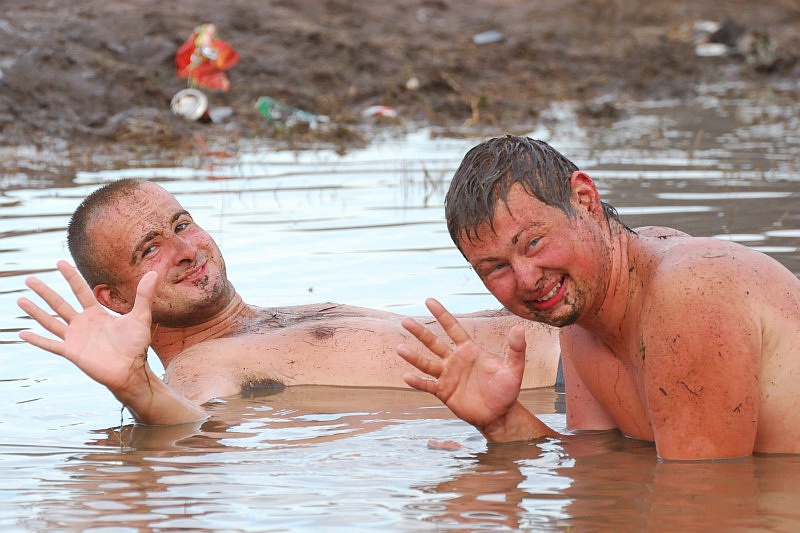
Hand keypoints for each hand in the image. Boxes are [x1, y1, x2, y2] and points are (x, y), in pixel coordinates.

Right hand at [17, 260, 155, 394]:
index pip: (80, 290)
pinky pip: (50, 344)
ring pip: (51, 321)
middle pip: (60, 304)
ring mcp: (75, 338)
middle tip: (29, 278)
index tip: (59, 262)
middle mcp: (83, 324)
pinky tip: (22, 333)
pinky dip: (37, 339)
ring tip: (20, 300)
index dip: (70, 276)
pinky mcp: (72, 352)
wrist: (132, 370)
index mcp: (97, 314)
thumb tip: (154, 273)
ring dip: (36, 311)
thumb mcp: (140, 317)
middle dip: (45, 291)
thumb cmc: (136, 345)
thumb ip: (144, 295)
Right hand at [397, 298, 526, 429]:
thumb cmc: (507, 389)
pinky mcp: (444, 392)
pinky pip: (428, 385)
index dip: (441, 314)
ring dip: (414, 356)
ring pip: (427, 363)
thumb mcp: (514, 368)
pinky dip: (417, 381)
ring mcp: (448, 376)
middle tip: (406, 321)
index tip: (429, 300)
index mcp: (469, 350)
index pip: (453, 328)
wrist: (499, 414)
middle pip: (434, 343)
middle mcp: (455, 360)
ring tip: (400, 348)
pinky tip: (406, 376)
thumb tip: (519, 327)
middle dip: (420, 332)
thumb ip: (516, 349)